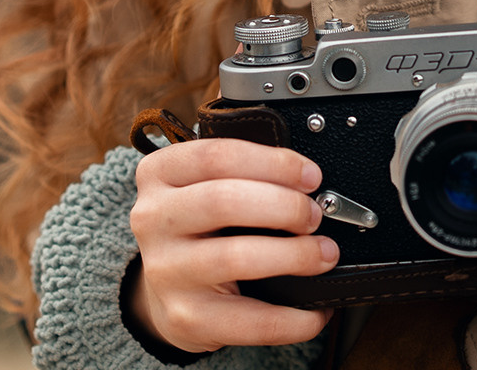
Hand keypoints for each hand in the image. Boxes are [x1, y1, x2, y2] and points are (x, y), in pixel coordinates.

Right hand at [128, 139, 338, 352]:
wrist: (165, 291)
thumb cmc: (200, 228)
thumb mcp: (205, 187)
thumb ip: (244, 174)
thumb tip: (308, 181)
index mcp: (159, 175)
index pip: (215, 156)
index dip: (272, 163)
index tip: (311, 176)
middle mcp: (153, 220)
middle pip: (223, 201)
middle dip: (285, 206)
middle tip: (315, 215)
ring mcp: (165, 271)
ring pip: (235, 257)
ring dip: (294, 255)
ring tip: (324, 255)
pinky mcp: (185, 317)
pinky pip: (248, 320)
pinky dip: (292, 318)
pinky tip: (315, 312)